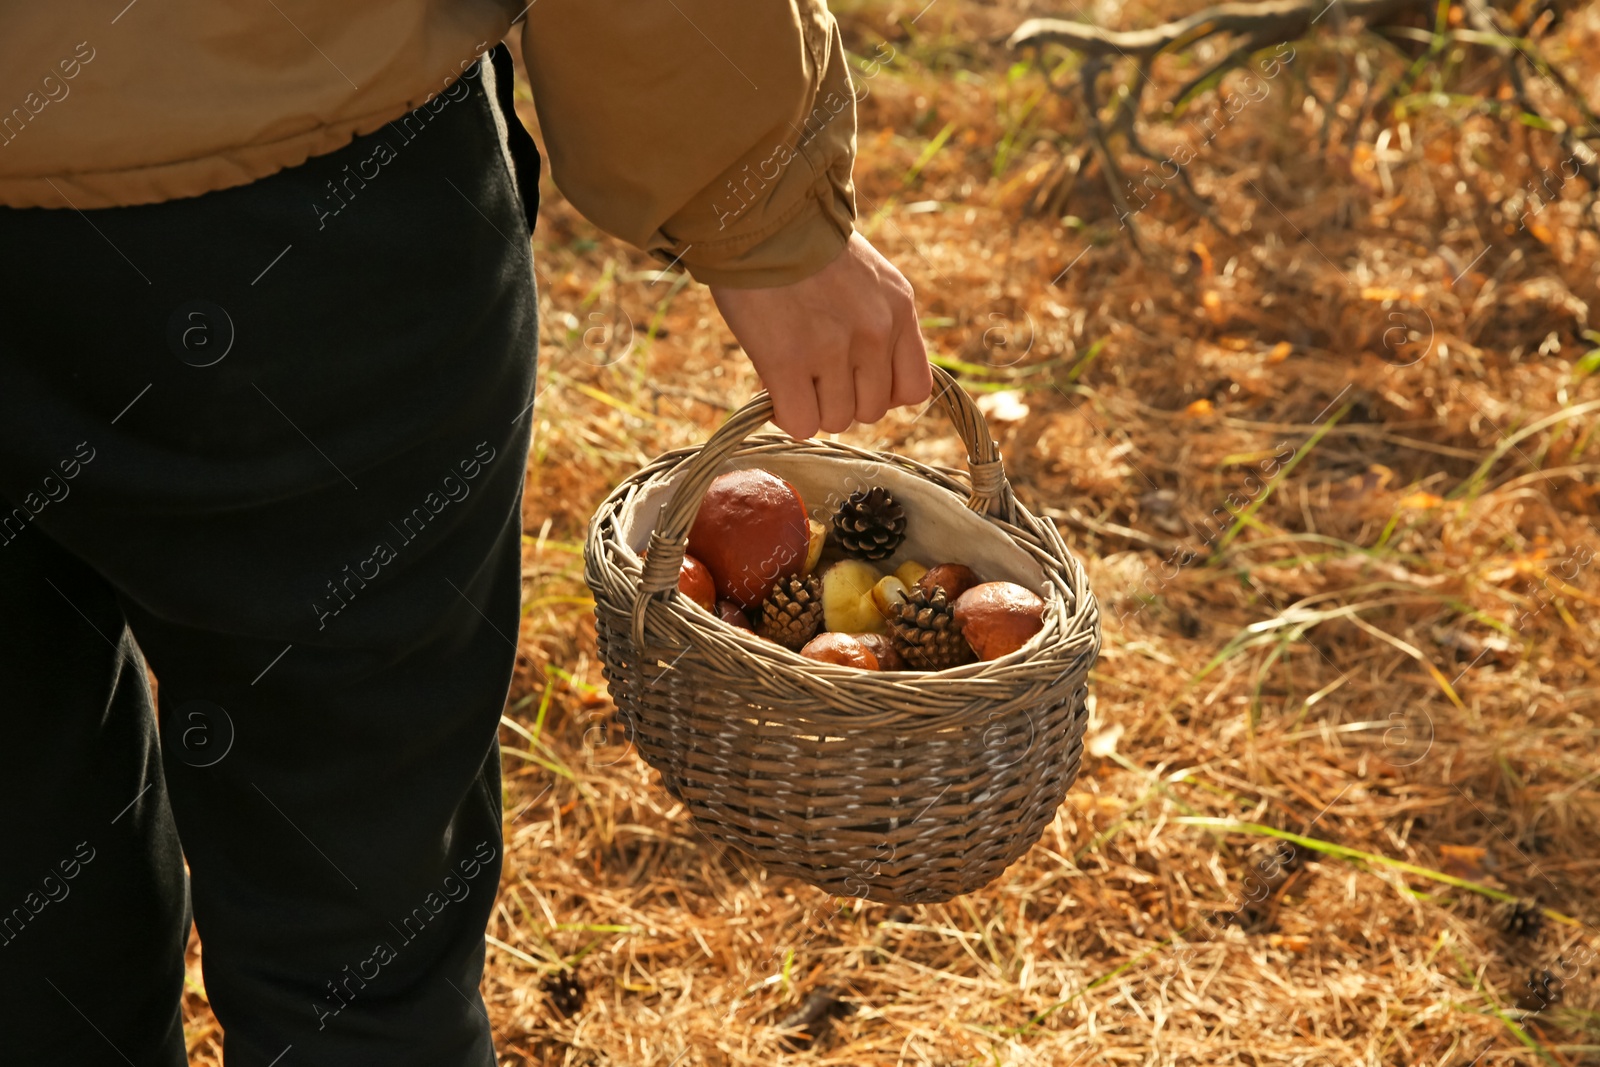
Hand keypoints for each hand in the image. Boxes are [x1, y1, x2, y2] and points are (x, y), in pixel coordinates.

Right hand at [710, 232, 931, 438]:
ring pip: (836, 421)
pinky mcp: (788, 361)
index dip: (882, 393)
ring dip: (813, 407)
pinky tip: (775, 388)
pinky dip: (787, 415)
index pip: (913, 390)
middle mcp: (875, 332)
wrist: (760, 217)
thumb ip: (877, 324)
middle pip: (871, 412)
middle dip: (842, 400)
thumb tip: (859, 382)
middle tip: (814, 375)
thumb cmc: (806, 246)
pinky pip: (801, 423)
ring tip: (793, 375)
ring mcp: (833, 348)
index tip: (855, 379)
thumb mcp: (868, 278)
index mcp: (899, 309)